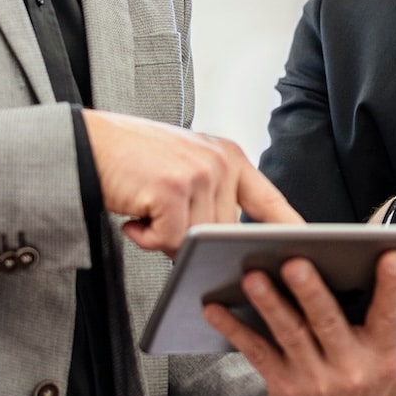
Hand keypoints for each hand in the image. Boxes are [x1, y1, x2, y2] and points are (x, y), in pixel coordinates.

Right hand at [83, 108, 301, 255]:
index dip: (290, 229)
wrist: (87, 144)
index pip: (270, 201)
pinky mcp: (174, 190)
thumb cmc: (132, 160)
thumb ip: (212, 198)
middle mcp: (220, 163)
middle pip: (225, 235)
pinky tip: (134, 214)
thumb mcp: (186, 169)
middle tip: (162, 221)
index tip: (308, 251)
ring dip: (164, 238)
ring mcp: (199, 174)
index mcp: (229, 157)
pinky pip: (170, 241)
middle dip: (192, 240)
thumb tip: (227, 248)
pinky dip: (146, 237)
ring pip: (195, 242)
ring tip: (145, 210)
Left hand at [203, 250, 395, 395]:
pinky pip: (255, 351)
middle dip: (312, 292)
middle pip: (328, 324)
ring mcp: (311, 376)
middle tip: (297, 260)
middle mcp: (347, 368)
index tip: (389, 255)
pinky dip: (234, 328)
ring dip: (269, 304)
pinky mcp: (280, 382)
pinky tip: (215, 305)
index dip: (392, 288)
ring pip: (288, 334)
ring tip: (253, 275)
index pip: (390, 319)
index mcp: (382, 358)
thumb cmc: (372, 395)